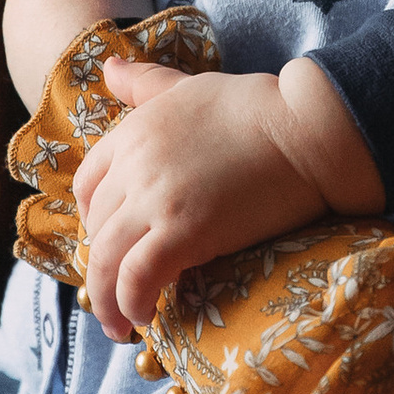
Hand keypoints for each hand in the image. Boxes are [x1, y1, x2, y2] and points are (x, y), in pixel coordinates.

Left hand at [74, 58, 381, 342]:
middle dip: (102, 265)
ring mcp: (156, 200)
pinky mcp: (183, 231)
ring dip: (107, 299)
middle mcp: (134, 165)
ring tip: (122, 325)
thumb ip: (144, 82)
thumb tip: (109, 69)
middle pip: (95, 228)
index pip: (87, 185)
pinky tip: (146, 316)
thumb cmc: (256, 107)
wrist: (306, 130)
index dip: (93, 220)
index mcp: (132, 132)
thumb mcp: (188, 86)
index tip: (111, 243)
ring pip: (108, 260)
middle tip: (118, 291)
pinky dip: (132, 302)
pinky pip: (138, 277)